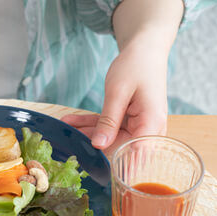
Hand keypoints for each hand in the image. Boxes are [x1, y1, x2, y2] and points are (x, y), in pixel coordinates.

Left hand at [62, 36, 167, 155]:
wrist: (145, 51)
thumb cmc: (136, 66)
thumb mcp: (117, 92)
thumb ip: (108, 121)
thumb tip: (99, 146)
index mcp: (151, 124)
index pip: (133, 155)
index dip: (113, 163)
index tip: (88, 163)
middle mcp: (149, 130)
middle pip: (120, 148)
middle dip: (92, 144)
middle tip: (67, 141)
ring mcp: (140, 126)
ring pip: (111, 137)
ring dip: (88, 132)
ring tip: (65, 127)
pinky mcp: (131, 122)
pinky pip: (110, 127)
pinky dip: (93, 123)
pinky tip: (71, 121)